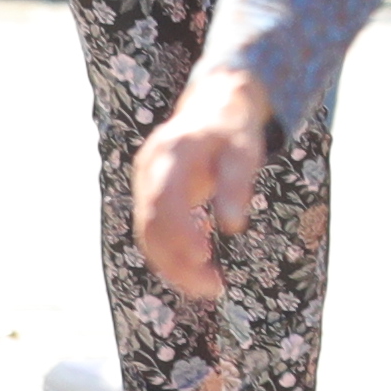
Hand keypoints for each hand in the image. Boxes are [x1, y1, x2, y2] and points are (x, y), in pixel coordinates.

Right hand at [134, 70, 278, 300]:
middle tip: (212, 288)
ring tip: (209, 285)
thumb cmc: (234, 128)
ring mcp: (145, 179)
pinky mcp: (149, 190)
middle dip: (177, 262)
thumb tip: (234, 226)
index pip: (165, 203)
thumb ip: (238, 184)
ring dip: (173, 263)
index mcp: (172, 153)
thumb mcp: (246, 150)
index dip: (179, 237)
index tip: (205, 263)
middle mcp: (150, 167)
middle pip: (151, 225)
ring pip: (148, 232)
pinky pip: (153, 227)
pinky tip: (199, 262)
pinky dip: (172, 249)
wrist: (215, 102)